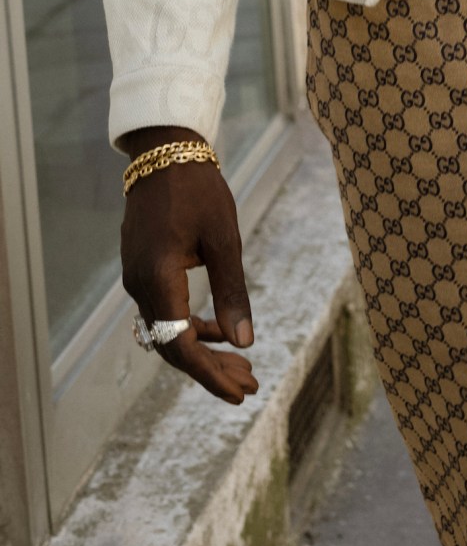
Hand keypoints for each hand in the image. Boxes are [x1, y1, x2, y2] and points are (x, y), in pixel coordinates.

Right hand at [120, 129, 257, 405]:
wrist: (164, 152)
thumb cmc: (198, 190)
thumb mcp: (224, 239)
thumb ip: (232, 292)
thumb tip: (245, 342)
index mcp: (158, 280)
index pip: (180, 346)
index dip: (209, 374)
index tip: (239, 393)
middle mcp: (140, 286)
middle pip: (173, 346)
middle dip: (211, 369)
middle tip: (249, 385)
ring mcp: (137, 278)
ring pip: (169, 330)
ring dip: (204, 349)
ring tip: (242, 364)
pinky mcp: (143, 270)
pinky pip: (165, 311)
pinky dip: (191, 326)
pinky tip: (218, 330)